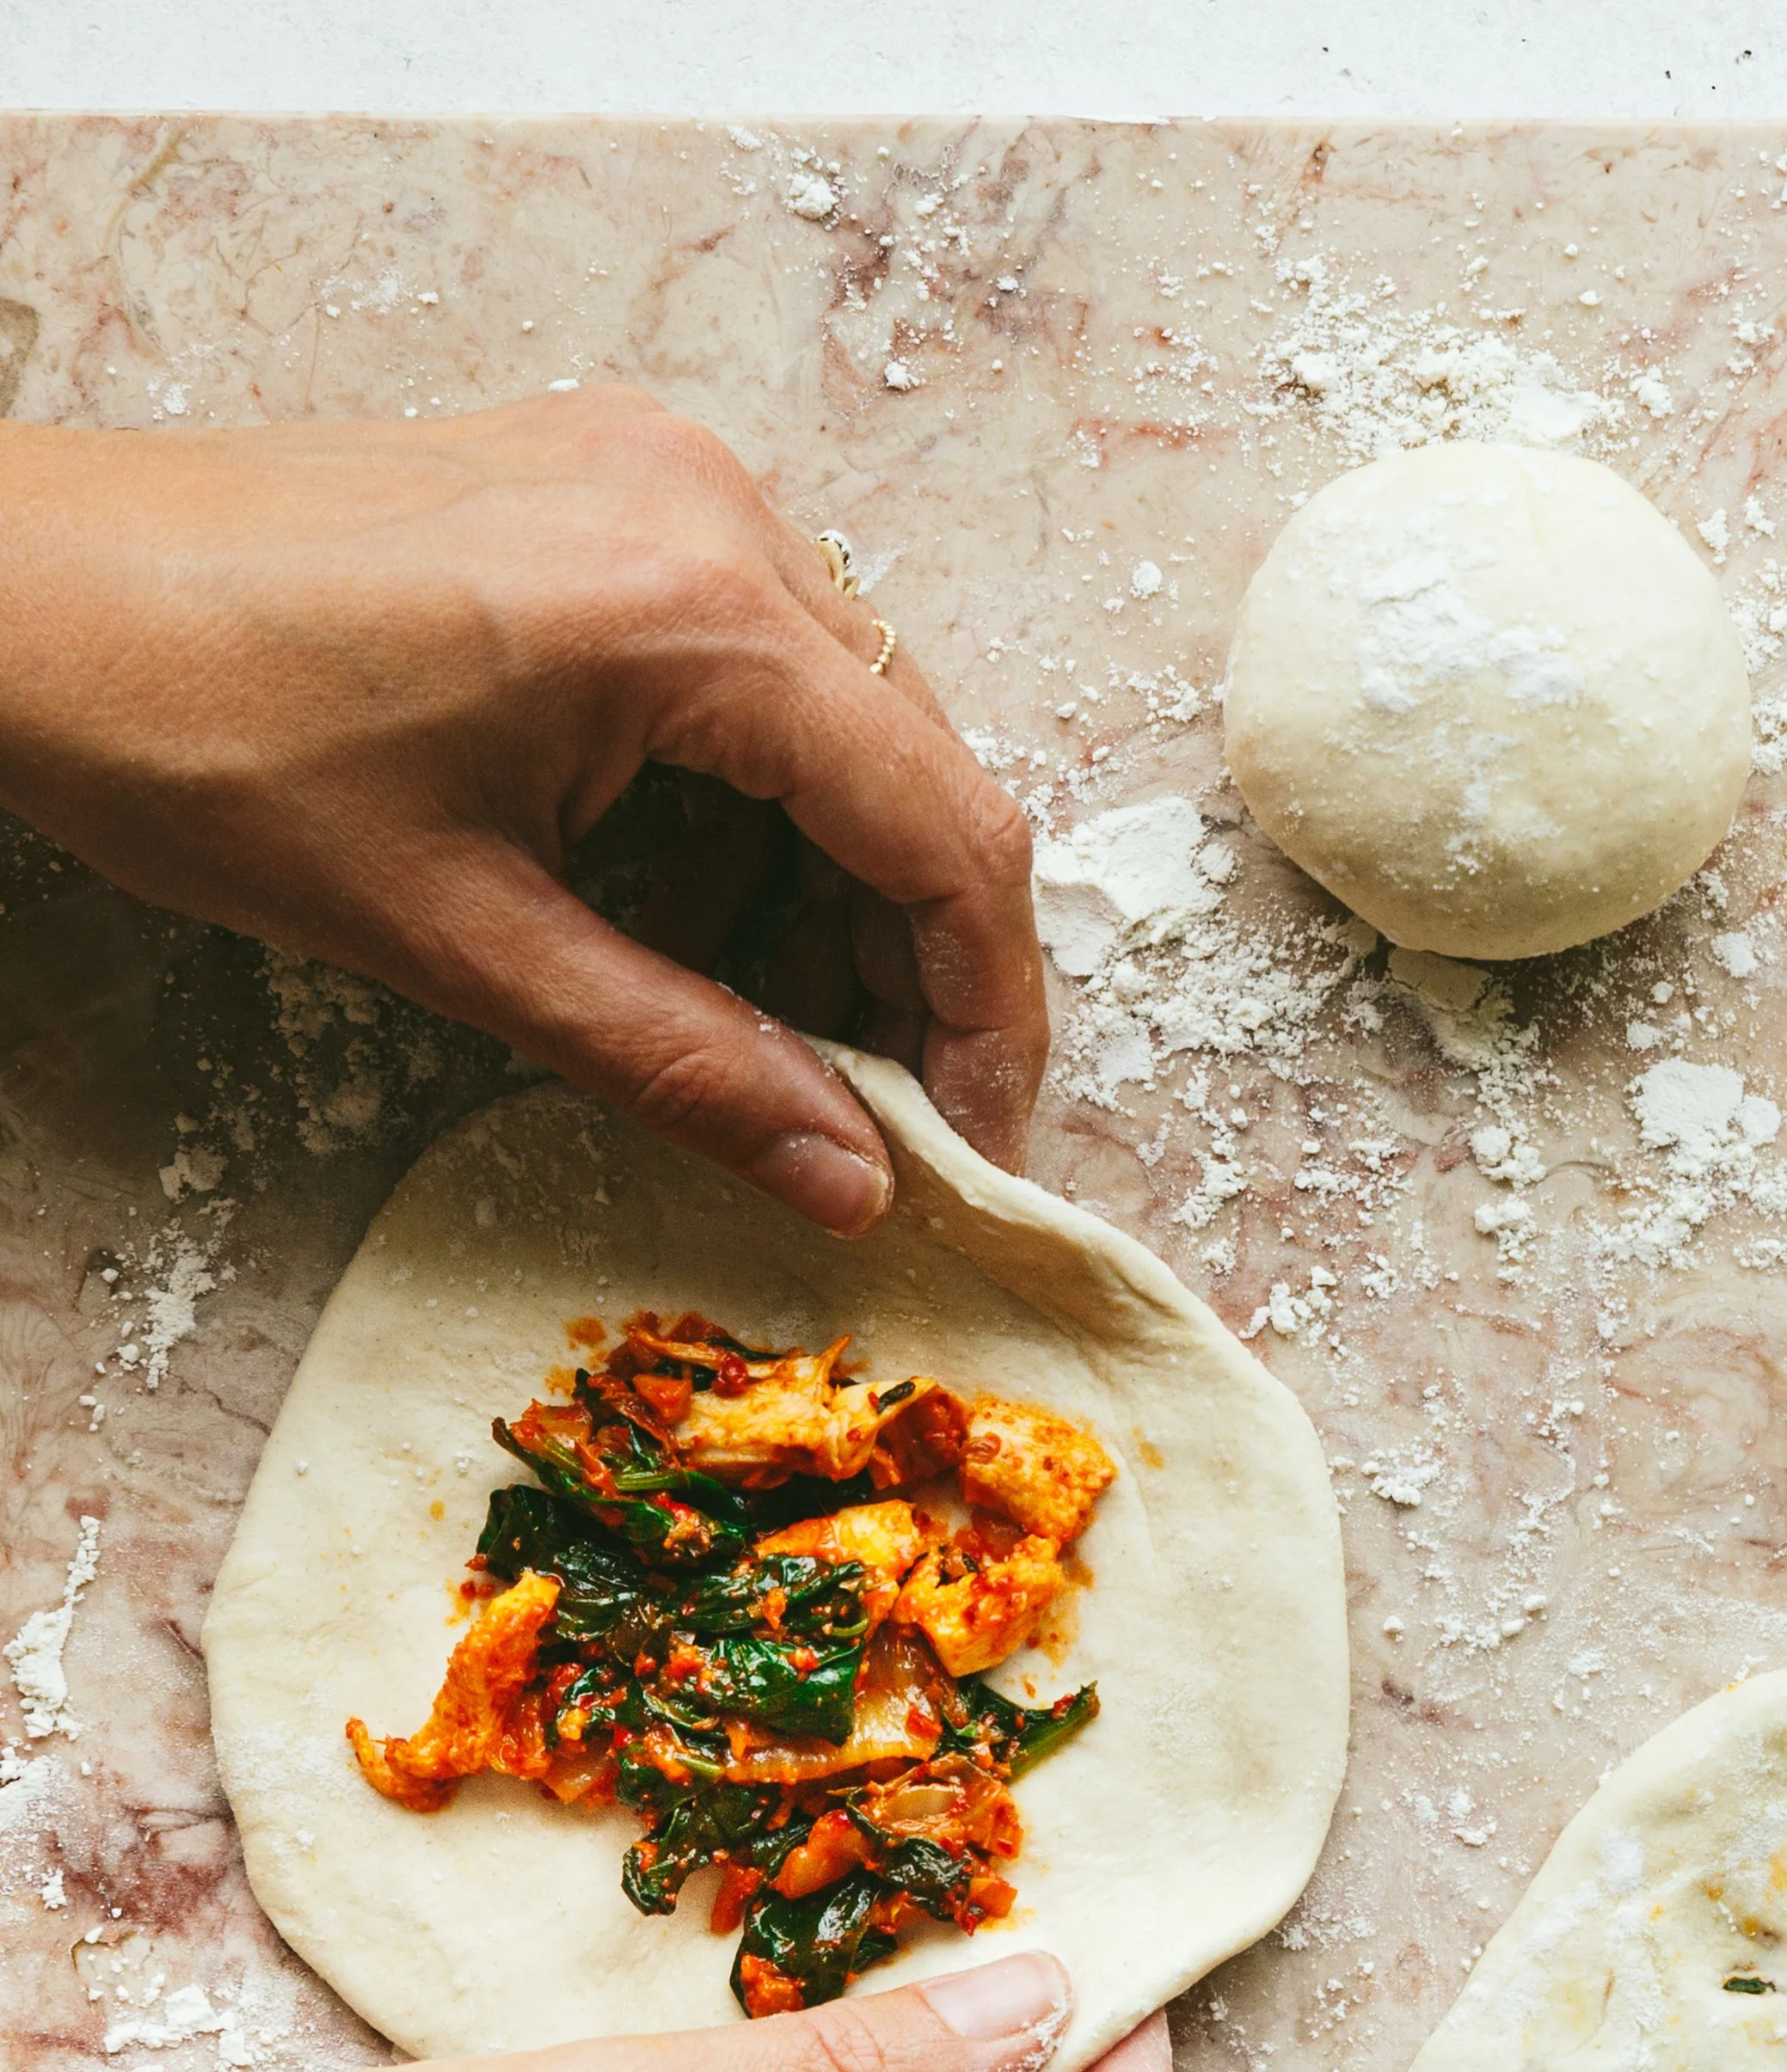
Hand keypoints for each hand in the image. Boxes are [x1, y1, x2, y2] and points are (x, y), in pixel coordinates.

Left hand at [0, 390, 1049, 1232]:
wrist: (23, 591)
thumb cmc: (199, 738)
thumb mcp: (462, 941)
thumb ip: (687, 1062)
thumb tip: (851, 1175)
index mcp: (691, 609)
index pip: (946, 830)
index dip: (987, 1008)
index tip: (972, 1135)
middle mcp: (711, 509)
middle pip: (919, 769)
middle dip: (905, 957)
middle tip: (857, 1103)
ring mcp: (662, 478)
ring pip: (849, 719)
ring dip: (822, 883)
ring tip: (736, 1010)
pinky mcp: (608, 486)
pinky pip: (758, 659)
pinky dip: (747, 798)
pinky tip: (666, 894)